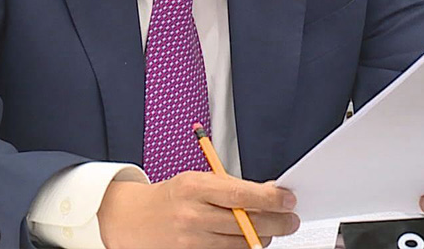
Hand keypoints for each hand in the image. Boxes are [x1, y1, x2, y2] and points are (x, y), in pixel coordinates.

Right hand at [99, 171, 298, 248]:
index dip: (271, 200)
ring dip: (262, 239)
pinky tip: (247, 241)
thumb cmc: (170, 197)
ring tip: (268, 230)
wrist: (132, 220)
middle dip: (277, 223)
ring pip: (241, 245)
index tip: (288, 201)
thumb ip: (232, 187)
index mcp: (194, 187)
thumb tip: (270, 192)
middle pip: (246, 224)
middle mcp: (192, 216)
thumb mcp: (197, 180)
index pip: (241, 195)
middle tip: (290, 220)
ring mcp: (191, 241)